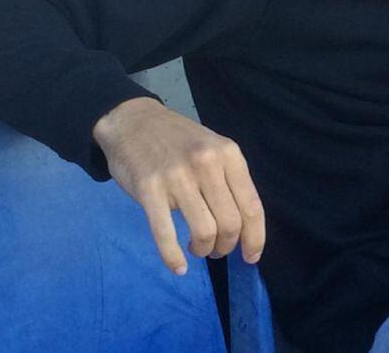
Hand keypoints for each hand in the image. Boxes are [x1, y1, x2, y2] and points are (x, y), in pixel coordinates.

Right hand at [92, 97, 264, 274]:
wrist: (133, 121)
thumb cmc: (178, 140)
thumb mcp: (213, 149)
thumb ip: (229, 179)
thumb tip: (245, 226)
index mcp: (229, 154)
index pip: (252, 206)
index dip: (255, 238)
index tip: (251, 256)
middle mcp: (207, 164)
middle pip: (230, 223)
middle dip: (226, 246)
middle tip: (216, 250)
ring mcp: (177, 176)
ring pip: (204, 231)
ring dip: (203, 250)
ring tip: (198, 248)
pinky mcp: (149, 189)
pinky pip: (166, 234)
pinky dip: (173, 257)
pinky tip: (178, 266)